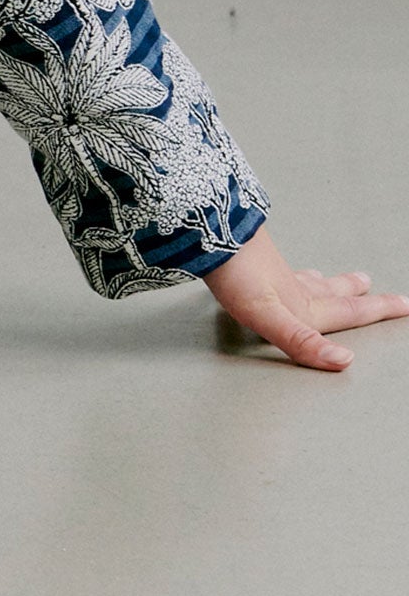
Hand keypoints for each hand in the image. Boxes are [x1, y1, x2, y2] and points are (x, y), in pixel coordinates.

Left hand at [204, 225, 408, 370]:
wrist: (207, 234)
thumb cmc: (234, 274)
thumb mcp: (269, 316)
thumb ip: (303, 341)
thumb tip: (343, 361)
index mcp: (302, 305)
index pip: (347, 311)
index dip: (377, 310)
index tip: (404, 304)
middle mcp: (292, 287)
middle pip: (332, 291)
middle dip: (356, 294)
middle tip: (374, 287)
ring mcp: (271, 273)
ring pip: (308, 279)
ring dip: (326, 282)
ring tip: (334, 279)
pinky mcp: (250, 263)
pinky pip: (280, 271)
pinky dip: (290, 273)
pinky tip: (277, 271)